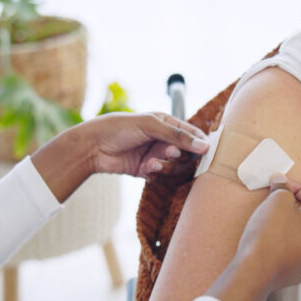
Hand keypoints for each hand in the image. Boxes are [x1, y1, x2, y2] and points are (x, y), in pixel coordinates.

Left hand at [80, 112, 209, 177]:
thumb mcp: (151, 126)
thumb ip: (178, 136)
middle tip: (168, 153)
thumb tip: (205, 146)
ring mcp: (156, 155)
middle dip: (179, 157)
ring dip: (166, 167)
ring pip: (175, 168)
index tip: (206, 151)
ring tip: (152, 163)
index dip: (201, 143)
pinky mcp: (147, 170)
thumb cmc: (121, 128)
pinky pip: (161, 177)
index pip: (193, 134)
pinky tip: (144, 169)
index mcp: (167, 123)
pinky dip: (155, 174)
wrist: (93, 146)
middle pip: (187, 155)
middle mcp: (164, 140)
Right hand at [205, 174, 300, 300]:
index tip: (280, 184)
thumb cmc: (270, 235)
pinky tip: (269, 239)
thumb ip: (282, 187)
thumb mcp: (276, 200)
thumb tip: (281, 181)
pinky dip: (284, 242)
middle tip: (274, 200)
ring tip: (270, 219)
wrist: (256, 270)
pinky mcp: (298, 271)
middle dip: (292, 206)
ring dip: (288, 224)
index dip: (295, 188)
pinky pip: (293, 250)